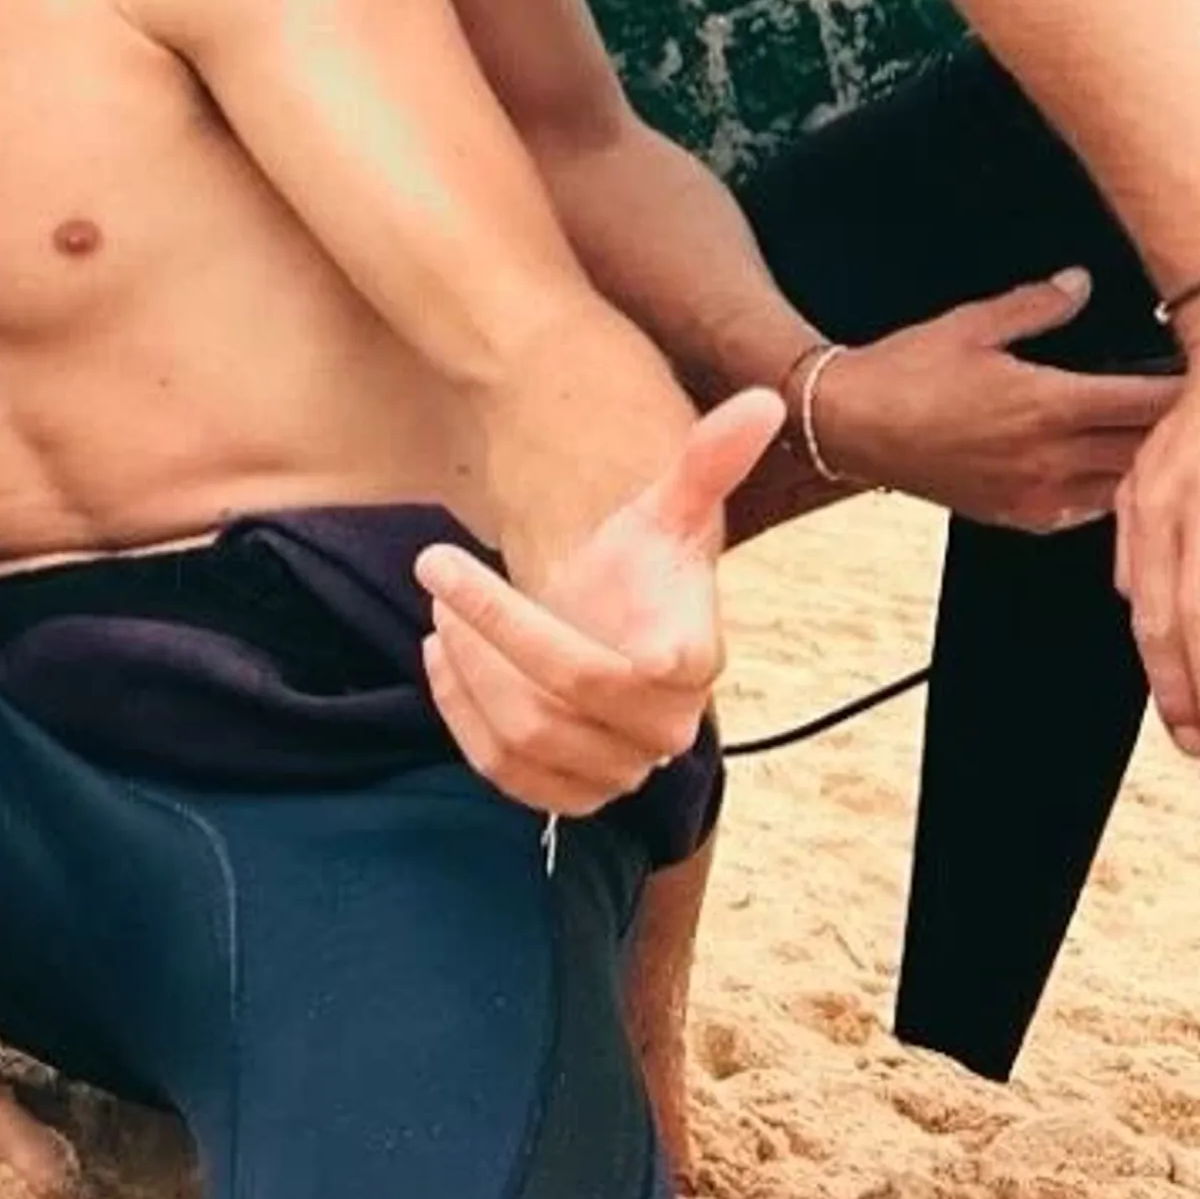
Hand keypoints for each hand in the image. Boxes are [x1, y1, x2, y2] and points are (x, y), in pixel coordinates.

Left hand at [413, 391, 780, 814]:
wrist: (626, 630)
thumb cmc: (642, 568)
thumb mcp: (666, 510)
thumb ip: (709, 462)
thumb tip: (762, 402)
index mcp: (691, 662)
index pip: (630, 668)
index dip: (556, 638)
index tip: (472, 575)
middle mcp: (663, 730)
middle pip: (552, 702)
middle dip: (483, 630)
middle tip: (437, 568)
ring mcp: (618, 770)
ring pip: (522, 739)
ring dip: (466, 670)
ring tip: (441, 610)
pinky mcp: (573, 796)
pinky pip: (503, 773)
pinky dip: (460, 715)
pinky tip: (443, 657)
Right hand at [803, 270, 1180, 528]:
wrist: (848, 426)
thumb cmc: (904, 370)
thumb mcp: (971, 323)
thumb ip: (1037, 305)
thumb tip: (1082, 282)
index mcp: (1045, 403)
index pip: (1143, 400)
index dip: (1190, 390)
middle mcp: (1048, 457)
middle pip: (1147, 451)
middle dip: (1187, 435)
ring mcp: (1035, 494)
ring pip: (1125, 491)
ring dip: (1156, 472)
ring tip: (1191, 456)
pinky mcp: (1017, 515)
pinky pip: (1087, 515)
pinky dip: (1115, 498)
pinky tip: (1128, 481)